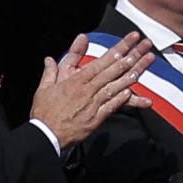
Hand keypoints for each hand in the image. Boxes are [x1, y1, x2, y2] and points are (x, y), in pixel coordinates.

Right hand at [31, 33, 154, 149]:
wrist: (46, 134)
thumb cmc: (45, 112)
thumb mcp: (44, 87)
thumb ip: (51, 71)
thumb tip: (49, 59)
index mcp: (74, 82)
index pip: (97, 64)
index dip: (111, 55)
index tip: (122, 48)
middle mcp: (85, 91)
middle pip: (108, 73)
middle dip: (124, 63)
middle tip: (136, 53)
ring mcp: (92, 105)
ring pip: (112, 88)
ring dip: (126, 79)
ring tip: (138, 71)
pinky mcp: (95, 119)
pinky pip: (110, 107)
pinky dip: (120, 100)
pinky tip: (129, 93)